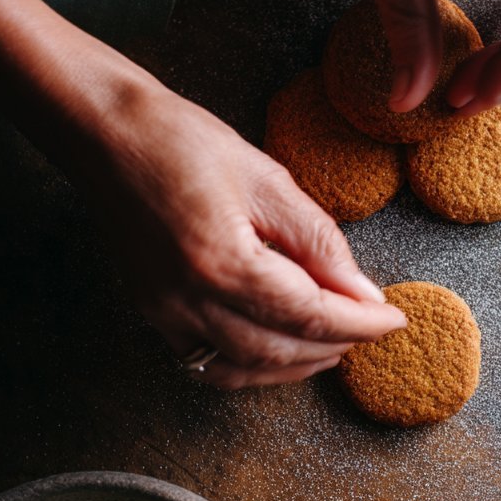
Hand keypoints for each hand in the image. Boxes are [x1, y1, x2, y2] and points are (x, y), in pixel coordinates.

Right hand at [0, 0, 402, 390]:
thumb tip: (361, 291)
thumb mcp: (267, 178)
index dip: (359, 323)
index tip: (394, 319)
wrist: (106, 133)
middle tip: (370, 329)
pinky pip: (208, 361)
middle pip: (278, 350)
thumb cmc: (182, 141)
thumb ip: (318, 240)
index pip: (308, 314)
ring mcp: (164, 312)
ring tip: (334, 343)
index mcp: (221, 262)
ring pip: (242, 368)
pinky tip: (279, 345)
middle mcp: (187, 300)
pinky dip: (252, 364)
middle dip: (334, 346)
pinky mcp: (153, 312)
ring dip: (295, 364)